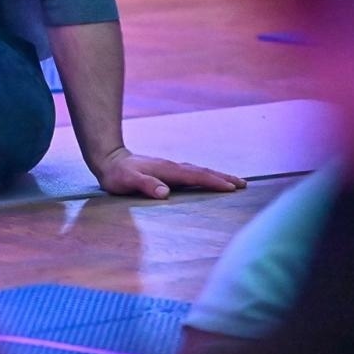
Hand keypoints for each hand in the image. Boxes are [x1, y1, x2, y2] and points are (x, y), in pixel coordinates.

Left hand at [94, 146, 246, 199]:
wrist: (109, 159)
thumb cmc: (117, 174)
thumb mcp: (127, 181)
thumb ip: (145, 185)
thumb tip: (164, 193)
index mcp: (168, 170)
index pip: (196, 176)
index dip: (214, 182)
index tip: (232, 187)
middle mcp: (173, 167)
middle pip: (203, 172)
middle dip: (224, 178)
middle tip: (244, 184)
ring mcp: (171, 168)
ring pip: (200, 171)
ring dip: (218, 176)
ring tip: (235, 182)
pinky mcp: (168, 171)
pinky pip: (193, 174)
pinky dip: (206, 176)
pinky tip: (211, 181)